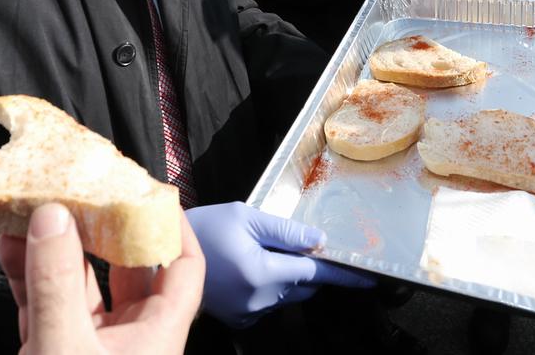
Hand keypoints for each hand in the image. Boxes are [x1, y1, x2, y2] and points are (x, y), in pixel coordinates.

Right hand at [0, 204, 203, 354]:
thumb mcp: (64, 346)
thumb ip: (57, 283)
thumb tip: (52, 217)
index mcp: (157, 334)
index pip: (184, 268)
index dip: (174, 227)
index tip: (151, 191)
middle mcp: (129, 338)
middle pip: (125, 268)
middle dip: (99, 228)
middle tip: (80, 192)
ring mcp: (88, 346)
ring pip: (77, 284)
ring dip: (54, 248)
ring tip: (32, 210)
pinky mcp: (52, 352)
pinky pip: (46, 305)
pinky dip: (28, 277)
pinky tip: (11, 247)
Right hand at [185, 202, 374, 328]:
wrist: (165, 255)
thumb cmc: (205, 228)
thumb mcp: (246, 217)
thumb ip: (286, 231)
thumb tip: (318, 242)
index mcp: (262, 272)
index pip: (315, 275)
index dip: (343, 275)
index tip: (369, 279)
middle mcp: (259, 299)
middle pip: (303, 285)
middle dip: (305, 267)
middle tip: (285, 243)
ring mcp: (249, 312)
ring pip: (286, 294)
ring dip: (285, 276)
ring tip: (257, 251)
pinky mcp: (240, 318)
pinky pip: (268, 303)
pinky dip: (269, 286)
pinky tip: (248, 267)